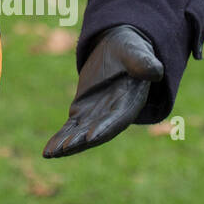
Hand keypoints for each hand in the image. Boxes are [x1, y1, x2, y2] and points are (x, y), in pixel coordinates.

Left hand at [43, 24, 162, 158]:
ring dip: (66, 145)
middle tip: (64, 149)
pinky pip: (69, 129)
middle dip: (79, 141)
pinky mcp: (82, 112)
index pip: (115, 120)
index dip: (103, 129)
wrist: (117, 50)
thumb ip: (145, 64)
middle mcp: (112, 116)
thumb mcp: (137, 54)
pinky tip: (47, 151)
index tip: (89, 138)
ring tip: (50, 154)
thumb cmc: (131, 51)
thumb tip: (155, 71)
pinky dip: (59, 139)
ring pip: (79, 134)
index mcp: (127, 104)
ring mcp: (95, 116)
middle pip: (94, 132)